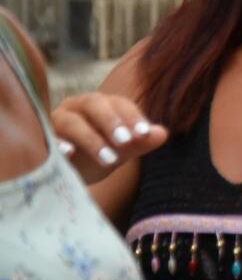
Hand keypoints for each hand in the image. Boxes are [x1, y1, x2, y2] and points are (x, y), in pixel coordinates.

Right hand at [51, 92, 167, 184]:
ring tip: (108, 159)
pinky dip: (58, 144)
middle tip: (126, 142)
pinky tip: (68, 154)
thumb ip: (140, 142)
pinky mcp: (40, 136)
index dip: (133, 117)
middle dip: (112, 122)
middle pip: (95, 105)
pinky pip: (46, 137)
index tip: (144, 134)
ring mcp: (56, 119)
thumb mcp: (121, 151)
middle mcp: (78, 106)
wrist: (66, 175)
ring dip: (91, 139)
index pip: (121, 104)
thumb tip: (163, 134)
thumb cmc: (96, 157)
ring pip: (72, 121)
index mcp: (103, 105)